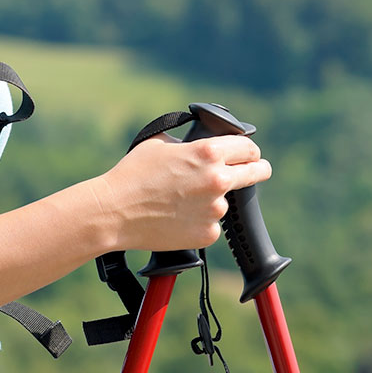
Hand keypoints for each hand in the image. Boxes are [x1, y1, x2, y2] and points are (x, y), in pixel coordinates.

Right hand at [89, 134, 270, 252]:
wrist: (114, 211)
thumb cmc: (132, 174)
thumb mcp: (160, 142)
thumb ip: (188, 140)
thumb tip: (200, 139)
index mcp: (208, 153)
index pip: (249, 149)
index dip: (249, 151)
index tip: (249, 155)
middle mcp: (218, 180)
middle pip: (257, 173)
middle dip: (257, 170)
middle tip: (252, 171)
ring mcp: (215, 210)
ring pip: (226, 201)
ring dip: (213, 199)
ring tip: (182, 200)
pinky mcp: (207, 233)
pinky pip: (212, 224)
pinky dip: (200, 221)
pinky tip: (177, 216)